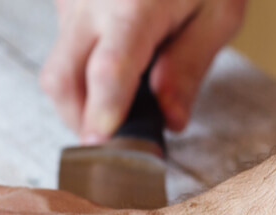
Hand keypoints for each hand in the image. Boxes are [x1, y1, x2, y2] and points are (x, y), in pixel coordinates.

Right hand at [41, 0, 246, 139]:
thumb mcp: (219, 11)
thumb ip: (190, 66)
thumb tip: (169, 118)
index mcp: (133, 6)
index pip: (110, 66)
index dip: (104, 108)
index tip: (104, 140)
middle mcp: (90, 5)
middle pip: (61, 80)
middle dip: (82, 120)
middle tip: (116, 136)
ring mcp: (70, 3)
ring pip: (56, 70)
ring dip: (81, 101)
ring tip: (120, 99)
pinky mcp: (64, 4)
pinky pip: (63, 51)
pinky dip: (83, 74)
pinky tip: (115, 65)